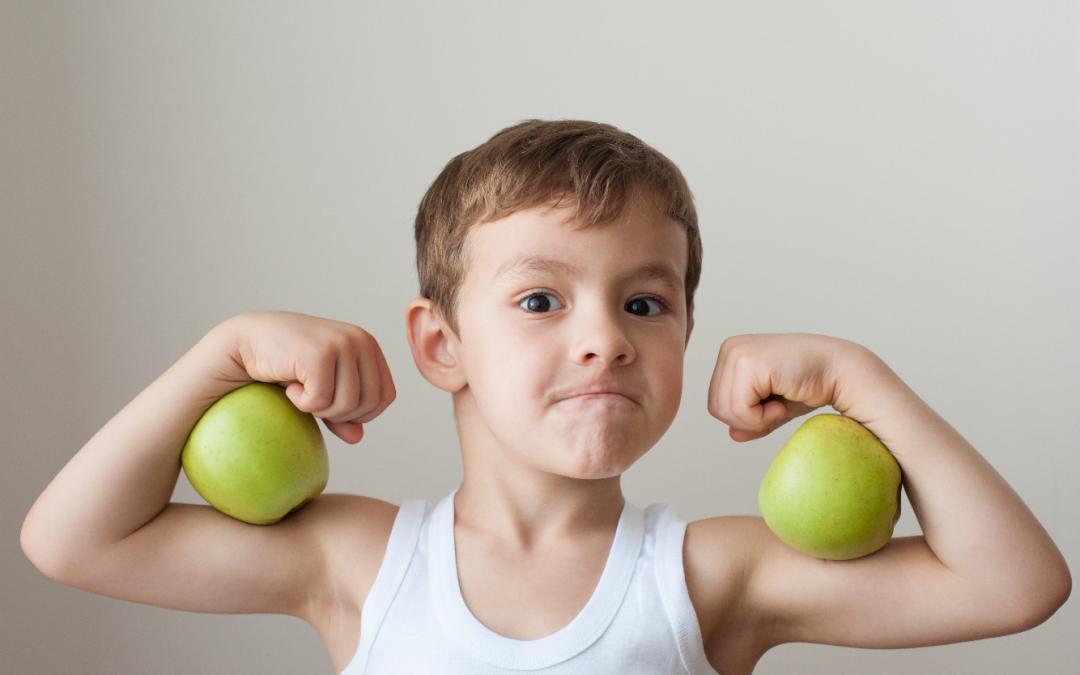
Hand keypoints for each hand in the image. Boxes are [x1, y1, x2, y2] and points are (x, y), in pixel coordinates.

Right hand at [217, 310, 396, 443]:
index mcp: (368, 345)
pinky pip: (321, 400)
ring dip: (320, 409)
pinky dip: (302, 403)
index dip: (361, 413)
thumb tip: (358, 437)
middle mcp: (360, 340)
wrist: (246, 342)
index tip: (332, 407)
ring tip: (301, 391)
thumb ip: (343, 412)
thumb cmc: (286, 363)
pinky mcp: (320, 353)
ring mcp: (342, 344)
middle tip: (313, 400)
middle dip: (340, 414)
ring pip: (347, 405)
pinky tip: (290, 386)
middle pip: (369, 404)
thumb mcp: (322, 387)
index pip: (386, 396)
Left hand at [707, 333, 860, 441]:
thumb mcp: (774, 406)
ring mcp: (736, 353)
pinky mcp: (748, 363)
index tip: (774, 402)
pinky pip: (740, 410)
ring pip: (725, 411)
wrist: (841, 372)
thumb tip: (732, 435)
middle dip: (748, 420)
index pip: (716, 402)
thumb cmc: (811, 385)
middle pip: (716, 408)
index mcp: (731, 354)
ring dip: (757, 419)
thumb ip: (751, 419)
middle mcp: (729, 349)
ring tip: (780, 401)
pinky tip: (783, 400)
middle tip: (778, 404)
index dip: (745, 416)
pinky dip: (763, 417)